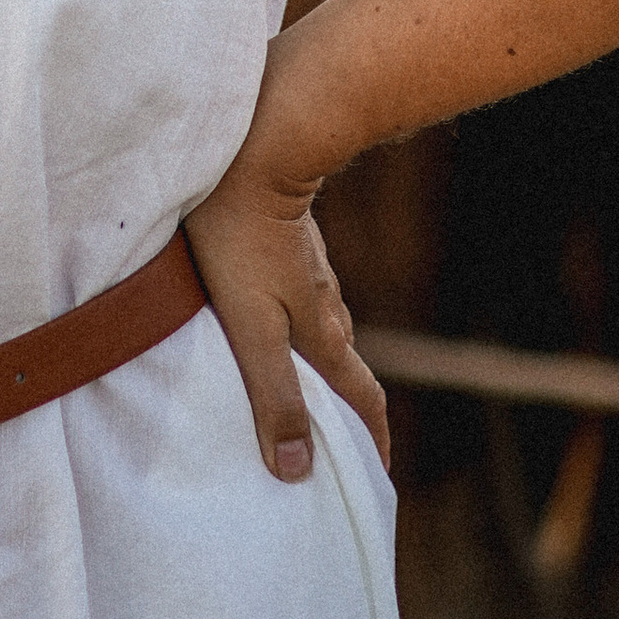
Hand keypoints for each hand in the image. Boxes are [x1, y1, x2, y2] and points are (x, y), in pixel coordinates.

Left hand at [184, 90, 390, 485]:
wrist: (251, 147)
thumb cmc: (239, 239)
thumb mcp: (251, 327)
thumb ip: (272, 394)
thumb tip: (296, 470)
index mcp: (321, 332)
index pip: (359, 396)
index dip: (371, 436)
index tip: (378, 470)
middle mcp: (325, 302)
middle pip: (345, 362)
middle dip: (348, 403)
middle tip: (342, 436)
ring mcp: (308, 267)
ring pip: (325, 324)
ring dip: (321, 359)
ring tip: (305, 382)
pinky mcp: (286, 237)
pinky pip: (300, 292)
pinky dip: (297, 319)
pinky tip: (278, 308)